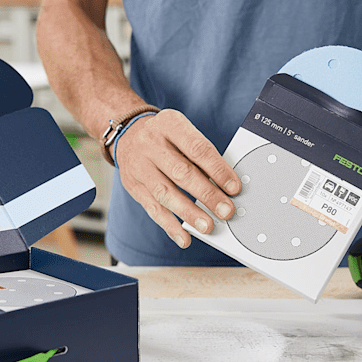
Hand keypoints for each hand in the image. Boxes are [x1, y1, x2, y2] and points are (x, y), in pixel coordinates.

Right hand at [113, 109, 240, 248]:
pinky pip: (152, 208)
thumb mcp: (182, 131)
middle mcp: (151, 144)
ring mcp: (140, 166)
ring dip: (189, 213)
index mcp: (169, 124)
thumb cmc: (164, 135)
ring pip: (165, 193)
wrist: (127, 133)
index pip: (197, 149)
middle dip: (207, 194)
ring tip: (207, 226)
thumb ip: (201, 154)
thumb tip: (225, 185)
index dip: (217, 170)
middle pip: (181, 173)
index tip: (234, 188)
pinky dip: (170, 225)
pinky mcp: (133, 186)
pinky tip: (184, 237)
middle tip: (225, 211)